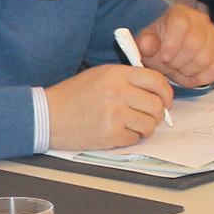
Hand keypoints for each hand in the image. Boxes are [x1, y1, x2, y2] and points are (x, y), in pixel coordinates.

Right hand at [46, 64, 171, 151]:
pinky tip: (117, 132)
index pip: (156, 81)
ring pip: (149, 124)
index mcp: (116, 75)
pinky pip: (134, 138)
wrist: (48, 116)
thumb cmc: (72, 95)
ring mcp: (115, 115)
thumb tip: (156, 92)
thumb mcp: (99, 75)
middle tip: (148, 116)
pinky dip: (129, 138)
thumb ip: (127, 79)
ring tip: (131, 125)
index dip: (166, 92)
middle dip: (157, 114)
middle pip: (156, 105)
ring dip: (144, 128)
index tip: (165, 100)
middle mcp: (118, 93)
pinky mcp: (110, 134)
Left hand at [134, 5, 213, 87]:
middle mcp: (201, 20)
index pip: (180, 24)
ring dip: (190, 70)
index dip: (171, 44)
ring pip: (207, 57)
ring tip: (180, 69)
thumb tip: (147, 45)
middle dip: (179, 61)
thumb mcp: (147, 43)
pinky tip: (193, 74)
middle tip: (171, 65)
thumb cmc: (160, 44)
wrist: (173, 51)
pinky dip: (203, 77)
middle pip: (195, 43)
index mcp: (180, 13)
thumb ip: (145, 43)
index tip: (164, 57)